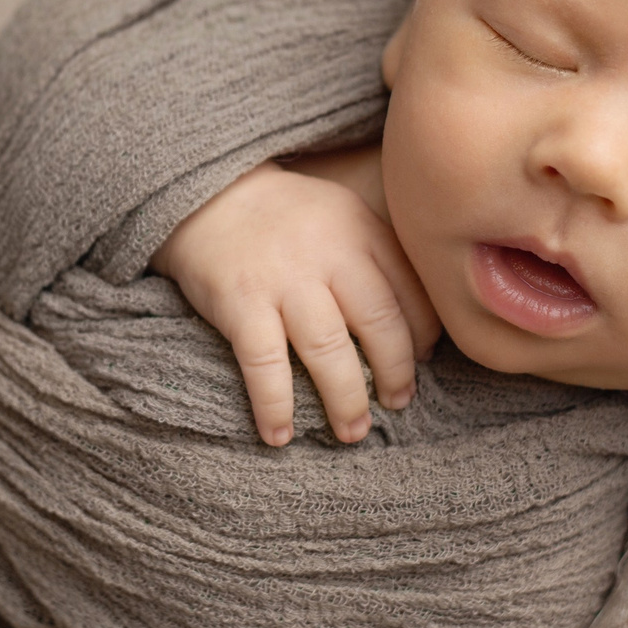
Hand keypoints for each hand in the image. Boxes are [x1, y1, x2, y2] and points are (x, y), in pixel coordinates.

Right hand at [149, 155, 441, 445]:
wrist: (205, 194)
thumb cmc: (284, 217)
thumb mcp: (341, 214)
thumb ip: (378, 256)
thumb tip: (419, 331)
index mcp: (360, 230)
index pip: (410, 292)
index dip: (422, 336)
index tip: (421, 362)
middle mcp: (328, 253)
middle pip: (378, 324)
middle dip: (394, 373)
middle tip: (397, 403)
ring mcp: (283, 279)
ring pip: (328, 350)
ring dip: (345, 399)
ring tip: (352, 432)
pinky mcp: (240, 302)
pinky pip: (264, 364)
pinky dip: (275, 405)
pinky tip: (279, 434)